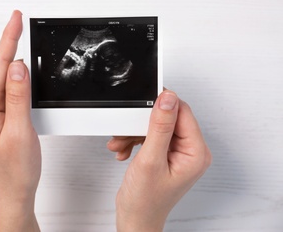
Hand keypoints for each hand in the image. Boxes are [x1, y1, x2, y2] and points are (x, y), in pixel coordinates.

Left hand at [0, 11, 40, 231]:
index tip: (16, 19)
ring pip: (5, 79)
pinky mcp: (1, 116)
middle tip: (21, 23)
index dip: (9, 40)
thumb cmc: (15, 169)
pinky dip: (19, 78)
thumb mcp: (19, 131)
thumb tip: (17, 67)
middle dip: (11, 43)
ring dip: (16, 61)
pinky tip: (23, 72)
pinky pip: (9, 90)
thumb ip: (17, 97)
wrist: (13, 192)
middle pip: (0, 68)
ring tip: (23, 40)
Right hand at [107, 90, 211, 230]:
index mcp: (196, 152)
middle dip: (141, 124)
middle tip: (126, 131)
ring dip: (134, 133)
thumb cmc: (145, 201)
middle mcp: (190, 151)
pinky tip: (125, 150)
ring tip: (121, 144)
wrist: (135, 218)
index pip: (182, 112)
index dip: (161, 104)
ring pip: (156, 126)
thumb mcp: (150, 160)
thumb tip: (168, 98)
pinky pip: (151, 135)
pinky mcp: (166, 153)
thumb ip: (160, 127)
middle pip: (168, 118)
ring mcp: (178, 152)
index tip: (141, 104)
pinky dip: (135, 140)